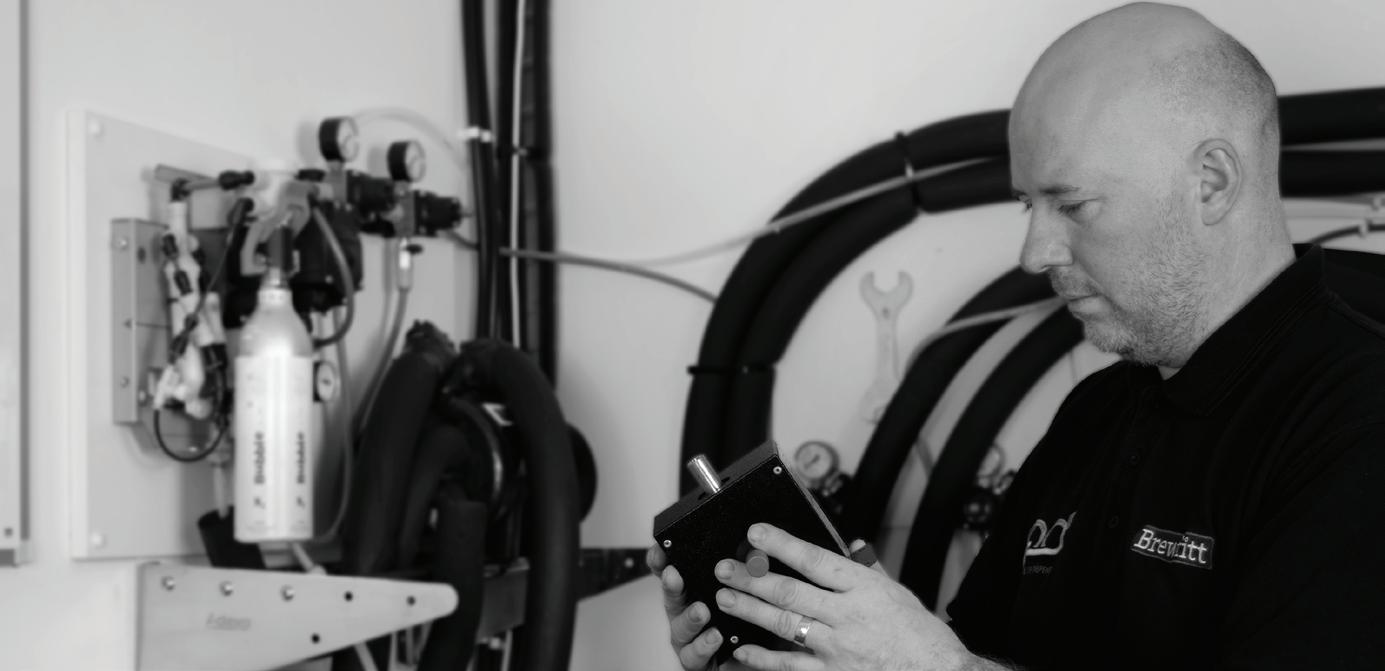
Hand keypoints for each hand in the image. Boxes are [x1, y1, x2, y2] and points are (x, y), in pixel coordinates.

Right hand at [648, 545, 749, 670]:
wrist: (754, 657)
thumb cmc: (746, 623)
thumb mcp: (749, 591)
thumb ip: (747, 571)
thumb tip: (755, 550)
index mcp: (694, 591)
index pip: (671, 571)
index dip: (661, 560)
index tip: (661, 549)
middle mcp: (685, 613)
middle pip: (672, 597)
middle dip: (671, 585)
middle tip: (673, 575)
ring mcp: (689, 637)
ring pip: (680, 628)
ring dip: (690, 618)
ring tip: (701, 611)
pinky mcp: (696, 660)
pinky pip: (694, 655)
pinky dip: (703, 646)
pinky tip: (715, 637)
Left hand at [711, 523, 974, 670]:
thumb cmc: (923, 639)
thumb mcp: (900, 593)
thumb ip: (870, 570)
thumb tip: (853, 545)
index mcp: (864, 588)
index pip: (814, 558)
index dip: (781, 544)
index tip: (755, 533)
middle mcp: (848, 615)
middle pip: (790, 591)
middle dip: (752, 578)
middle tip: (725, 568)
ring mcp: (838, 648)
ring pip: (784, 624)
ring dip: (750, 610)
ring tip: (724, 598)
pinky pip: (789, 666)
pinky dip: (762, 658)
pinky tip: (742, 648)